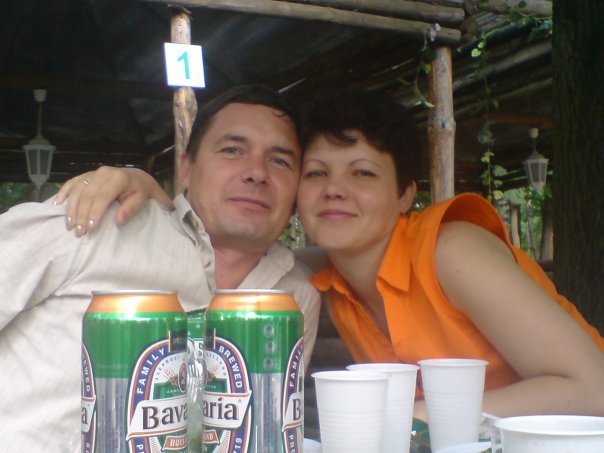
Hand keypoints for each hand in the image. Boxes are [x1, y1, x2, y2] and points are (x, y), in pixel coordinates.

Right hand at [55, 166, 172, 235]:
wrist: (137, 178)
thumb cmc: (140, 192)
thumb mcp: (141, 200)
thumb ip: (131, 209)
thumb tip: (118, 220)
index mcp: (118, 178)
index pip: (103, 196)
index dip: (95, 212)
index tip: (90, 227)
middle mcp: (104, 173)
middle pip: (87, 194)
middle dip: (81, 214)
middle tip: (79, 232)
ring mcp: (93, 172)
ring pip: (77, 189)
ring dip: (71, 208)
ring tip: (70, 225)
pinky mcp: (87, 174)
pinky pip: (72, 182)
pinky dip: (64, 192)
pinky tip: (58, 204)